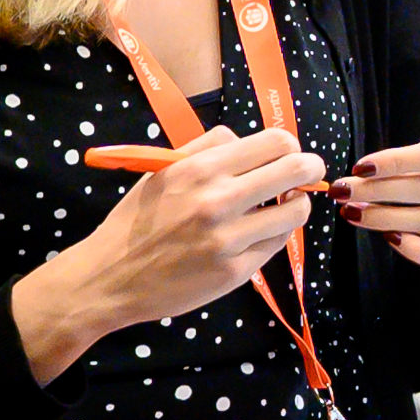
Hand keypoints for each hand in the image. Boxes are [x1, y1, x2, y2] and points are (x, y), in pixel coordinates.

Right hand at [12, 126, 322, 383]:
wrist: (109, 279)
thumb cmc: (136, 221)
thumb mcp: (162, 172)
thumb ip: (206, 149)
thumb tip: (249, 140)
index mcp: (198, 169)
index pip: (274, 142)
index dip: (289, 146)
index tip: (288, 154)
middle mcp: (217, 201)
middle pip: (295, 170)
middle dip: (310, 168)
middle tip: (307, 174)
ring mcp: (229, 239)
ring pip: (296, 210)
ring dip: (296, 204)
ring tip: (284, 206)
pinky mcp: (235, 271)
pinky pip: (277, 243)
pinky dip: (276, 233)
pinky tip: (261, 232)